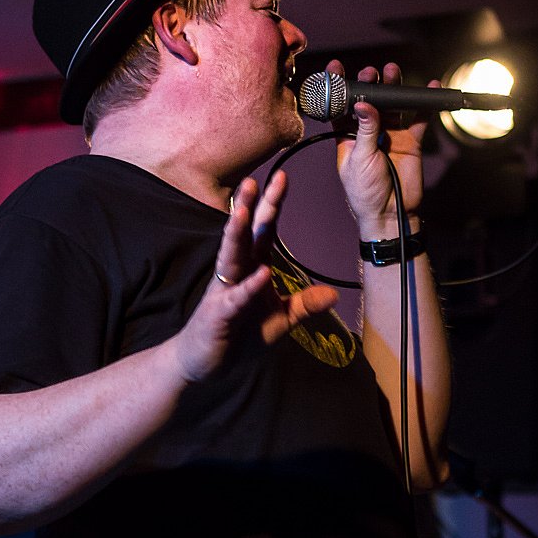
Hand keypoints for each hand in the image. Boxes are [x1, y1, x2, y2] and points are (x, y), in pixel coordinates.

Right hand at [173, 170, 337, 381]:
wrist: (205, 361)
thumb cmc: (240, 335)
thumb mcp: (280, 321)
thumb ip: (303, 306)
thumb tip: (333, 294)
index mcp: (252, 268)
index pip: (264, 232)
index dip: (272, 205)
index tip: (282, 176)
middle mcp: (236, 273)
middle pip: (246, 235)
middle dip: (251, 208)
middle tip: (257, 178)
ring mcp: (224, 291)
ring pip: (231, 257)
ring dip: (236, 234)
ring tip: (242, 210)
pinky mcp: (218, 314)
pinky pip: (235, 298)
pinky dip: (248, 286)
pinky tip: (262, 273)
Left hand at [327, 60, 439, 238]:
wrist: (390, 214)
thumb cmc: (365, 192)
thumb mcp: (360, 160)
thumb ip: (365, 130)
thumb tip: (364, 103)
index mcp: (347, 137)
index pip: (341, 106)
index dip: (338, 88)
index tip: (335, 67)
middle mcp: (368, 132)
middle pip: (369, 101)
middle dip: (369, 84)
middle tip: (371, 73)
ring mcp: (390, 135)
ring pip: (392, 105)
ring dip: (393, 88)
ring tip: (392, 71)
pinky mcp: (410, 141)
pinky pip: (419, 119)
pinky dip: (424, 104)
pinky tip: (429, 87)